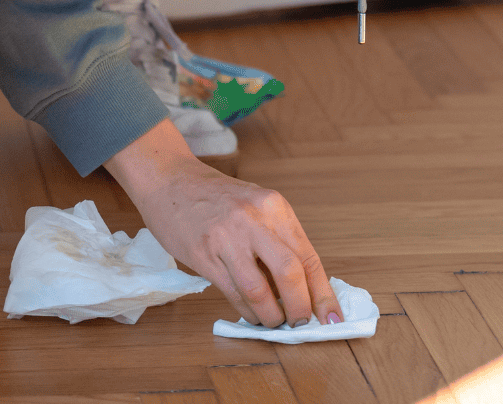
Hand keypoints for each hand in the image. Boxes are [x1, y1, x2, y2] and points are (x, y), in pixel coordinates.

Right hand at [105, 119, 339, 327]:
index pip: (308, 256)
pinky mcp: (203, 254)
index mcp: (273, 205)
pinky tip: (250, 313)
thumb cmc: (216, 197)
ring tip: (272, 321)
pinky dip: (247, 311)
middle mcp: (253, 218)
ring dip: (271, 316)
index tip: (333, 319)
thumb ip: (279, 240)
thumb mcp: (255, 206)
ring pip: (260, 291)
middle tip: (300, 323)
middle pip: (290, 273)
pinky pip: (233, 293)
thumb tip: (305, 290)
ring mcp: (226, 236)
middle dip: (300, 309)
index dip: (323, 293)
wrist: (169, 179)